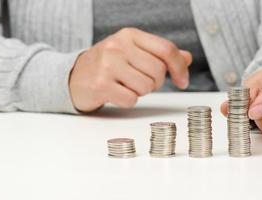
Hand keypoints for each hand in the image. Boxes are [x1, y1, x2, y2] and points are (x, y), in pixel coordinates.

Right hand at [69, 28, 191, 111]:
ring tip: (125, 85)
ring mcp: (107, 64)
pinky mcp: (100, 84)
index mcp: (129, 35)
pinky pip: (131, 99)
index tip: (182, 81)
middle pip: (158, 71)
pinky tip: (116, 93)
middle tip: (140, 81)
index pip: (166, 49)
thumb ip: (159, 54)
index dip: (179, 68)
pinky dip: (127, 101)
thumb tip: (187, 58)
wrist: (73, 76)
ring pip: (146, 87)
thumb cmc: (107, 65)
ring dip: (140, 92)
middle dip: (155, 82)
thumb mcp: (133, 52)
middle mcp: (118, 46)